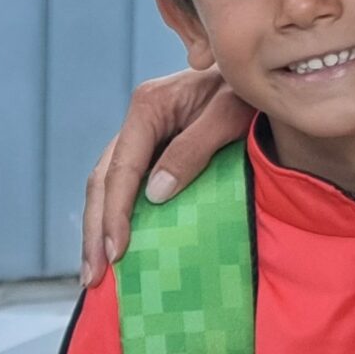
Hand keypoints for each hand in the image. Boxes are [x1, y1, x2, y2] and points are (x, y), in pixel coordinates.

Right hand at [81, 67, 252, 283]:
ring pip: (106, 185)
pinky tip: (114, 246)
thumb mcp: (229, 113)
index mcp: (148, 106)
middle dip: (95, 230)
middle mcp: (138, 121)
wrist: (261, 77)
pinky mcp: (153, 149)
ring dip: (97, 229)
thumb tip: (155, 194)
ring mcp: (143, 135)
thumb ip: (194, 148)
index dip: (115, 213)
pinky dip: (115, 216)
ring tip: (94, 273)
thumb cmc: (249, 92)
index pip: (122, 168)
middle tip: (93, 277)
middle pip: (103, 180)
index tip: (117, 253)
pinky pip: (125, 185)